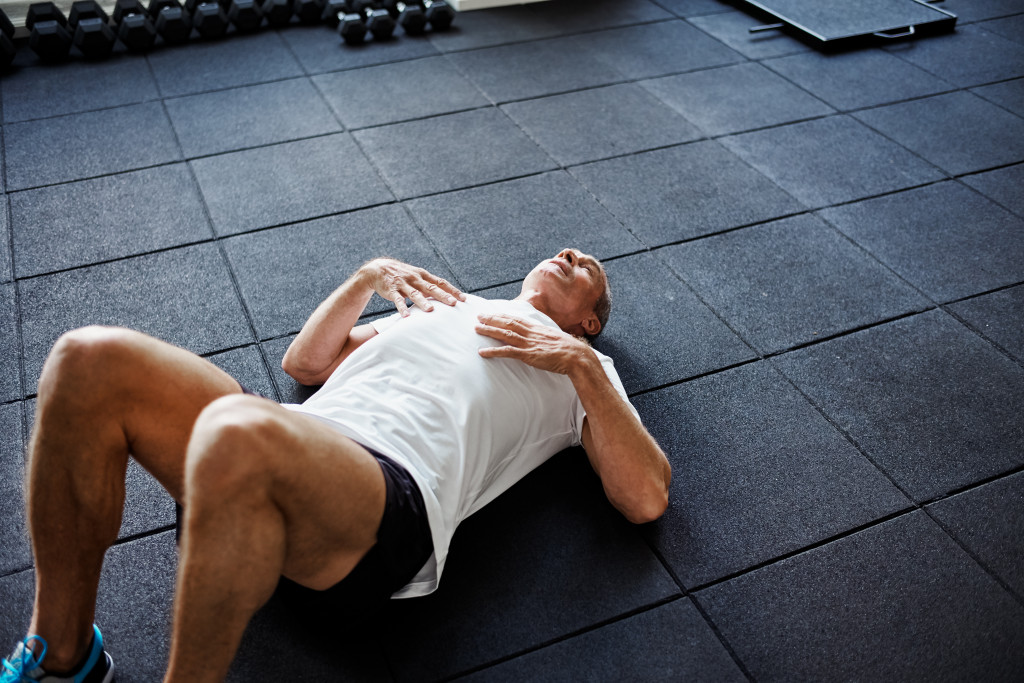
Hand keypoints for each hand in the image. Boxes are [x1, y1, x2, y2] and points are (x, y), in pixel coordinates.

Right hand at [361, 258, 464, 316]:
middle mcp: (415, 278)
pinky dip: (402, 308)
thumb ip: (429, 286)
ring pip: (415, 293)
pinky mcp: (392, 290)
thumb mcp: (417, 277)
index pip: (441, 282)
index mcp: (423, 275)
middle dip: (443, 295)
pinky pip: (397, 300)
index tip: (463, 298)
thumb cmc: (403, 276)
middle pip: (431, 287)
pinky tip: (406, 316)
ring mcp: (403, 284)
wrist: (378, 268)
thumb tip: (446, 297)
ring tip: (430, 310)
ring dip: (422, 302)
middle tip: (453, 303)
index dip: (452, 290)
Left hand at [475, 313, 595, 375]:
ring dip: (489, 330)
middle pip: (508, 322)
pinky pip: (507, 352)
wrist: (576, 356)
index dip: (503, 315)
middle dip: (492, 318)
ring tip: (476, 328)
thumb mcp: (554, 338)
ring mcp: (528, 343)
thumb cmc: (568, 349)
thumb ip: (544, 336)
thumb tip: (539, 338)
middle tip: (478, 316)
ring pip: (505, 333)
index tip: (493, 312)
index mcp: (537, 328)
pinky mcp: (528, 354)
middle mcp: (531, 333)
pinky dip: (493, 351)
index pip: (516, 318)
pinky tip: (482, 351)